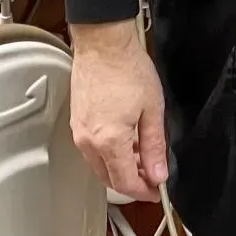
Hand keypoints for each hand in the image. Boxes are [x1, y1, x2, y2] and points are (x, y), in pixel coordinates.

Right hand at [68, 19, 167, 199]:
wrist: (103, 44)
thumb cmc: (127, 68)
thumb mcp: (152, 109)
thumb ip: (154, 146)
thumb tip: (158, 173)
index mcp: (110, 141)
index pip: (126, 183)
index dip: (144, 192)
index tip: (157, 192)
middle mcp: (89, 141)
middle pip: (110, 179)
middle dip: (132, 184)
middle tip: (152, 178)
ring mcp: (80, 132)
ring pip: (99, 166)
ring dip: (120, 170)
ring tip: (142, 159)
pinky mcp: (77, 122)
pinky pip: (92, 151)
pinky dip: (109, 156)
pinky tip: (125, 144)